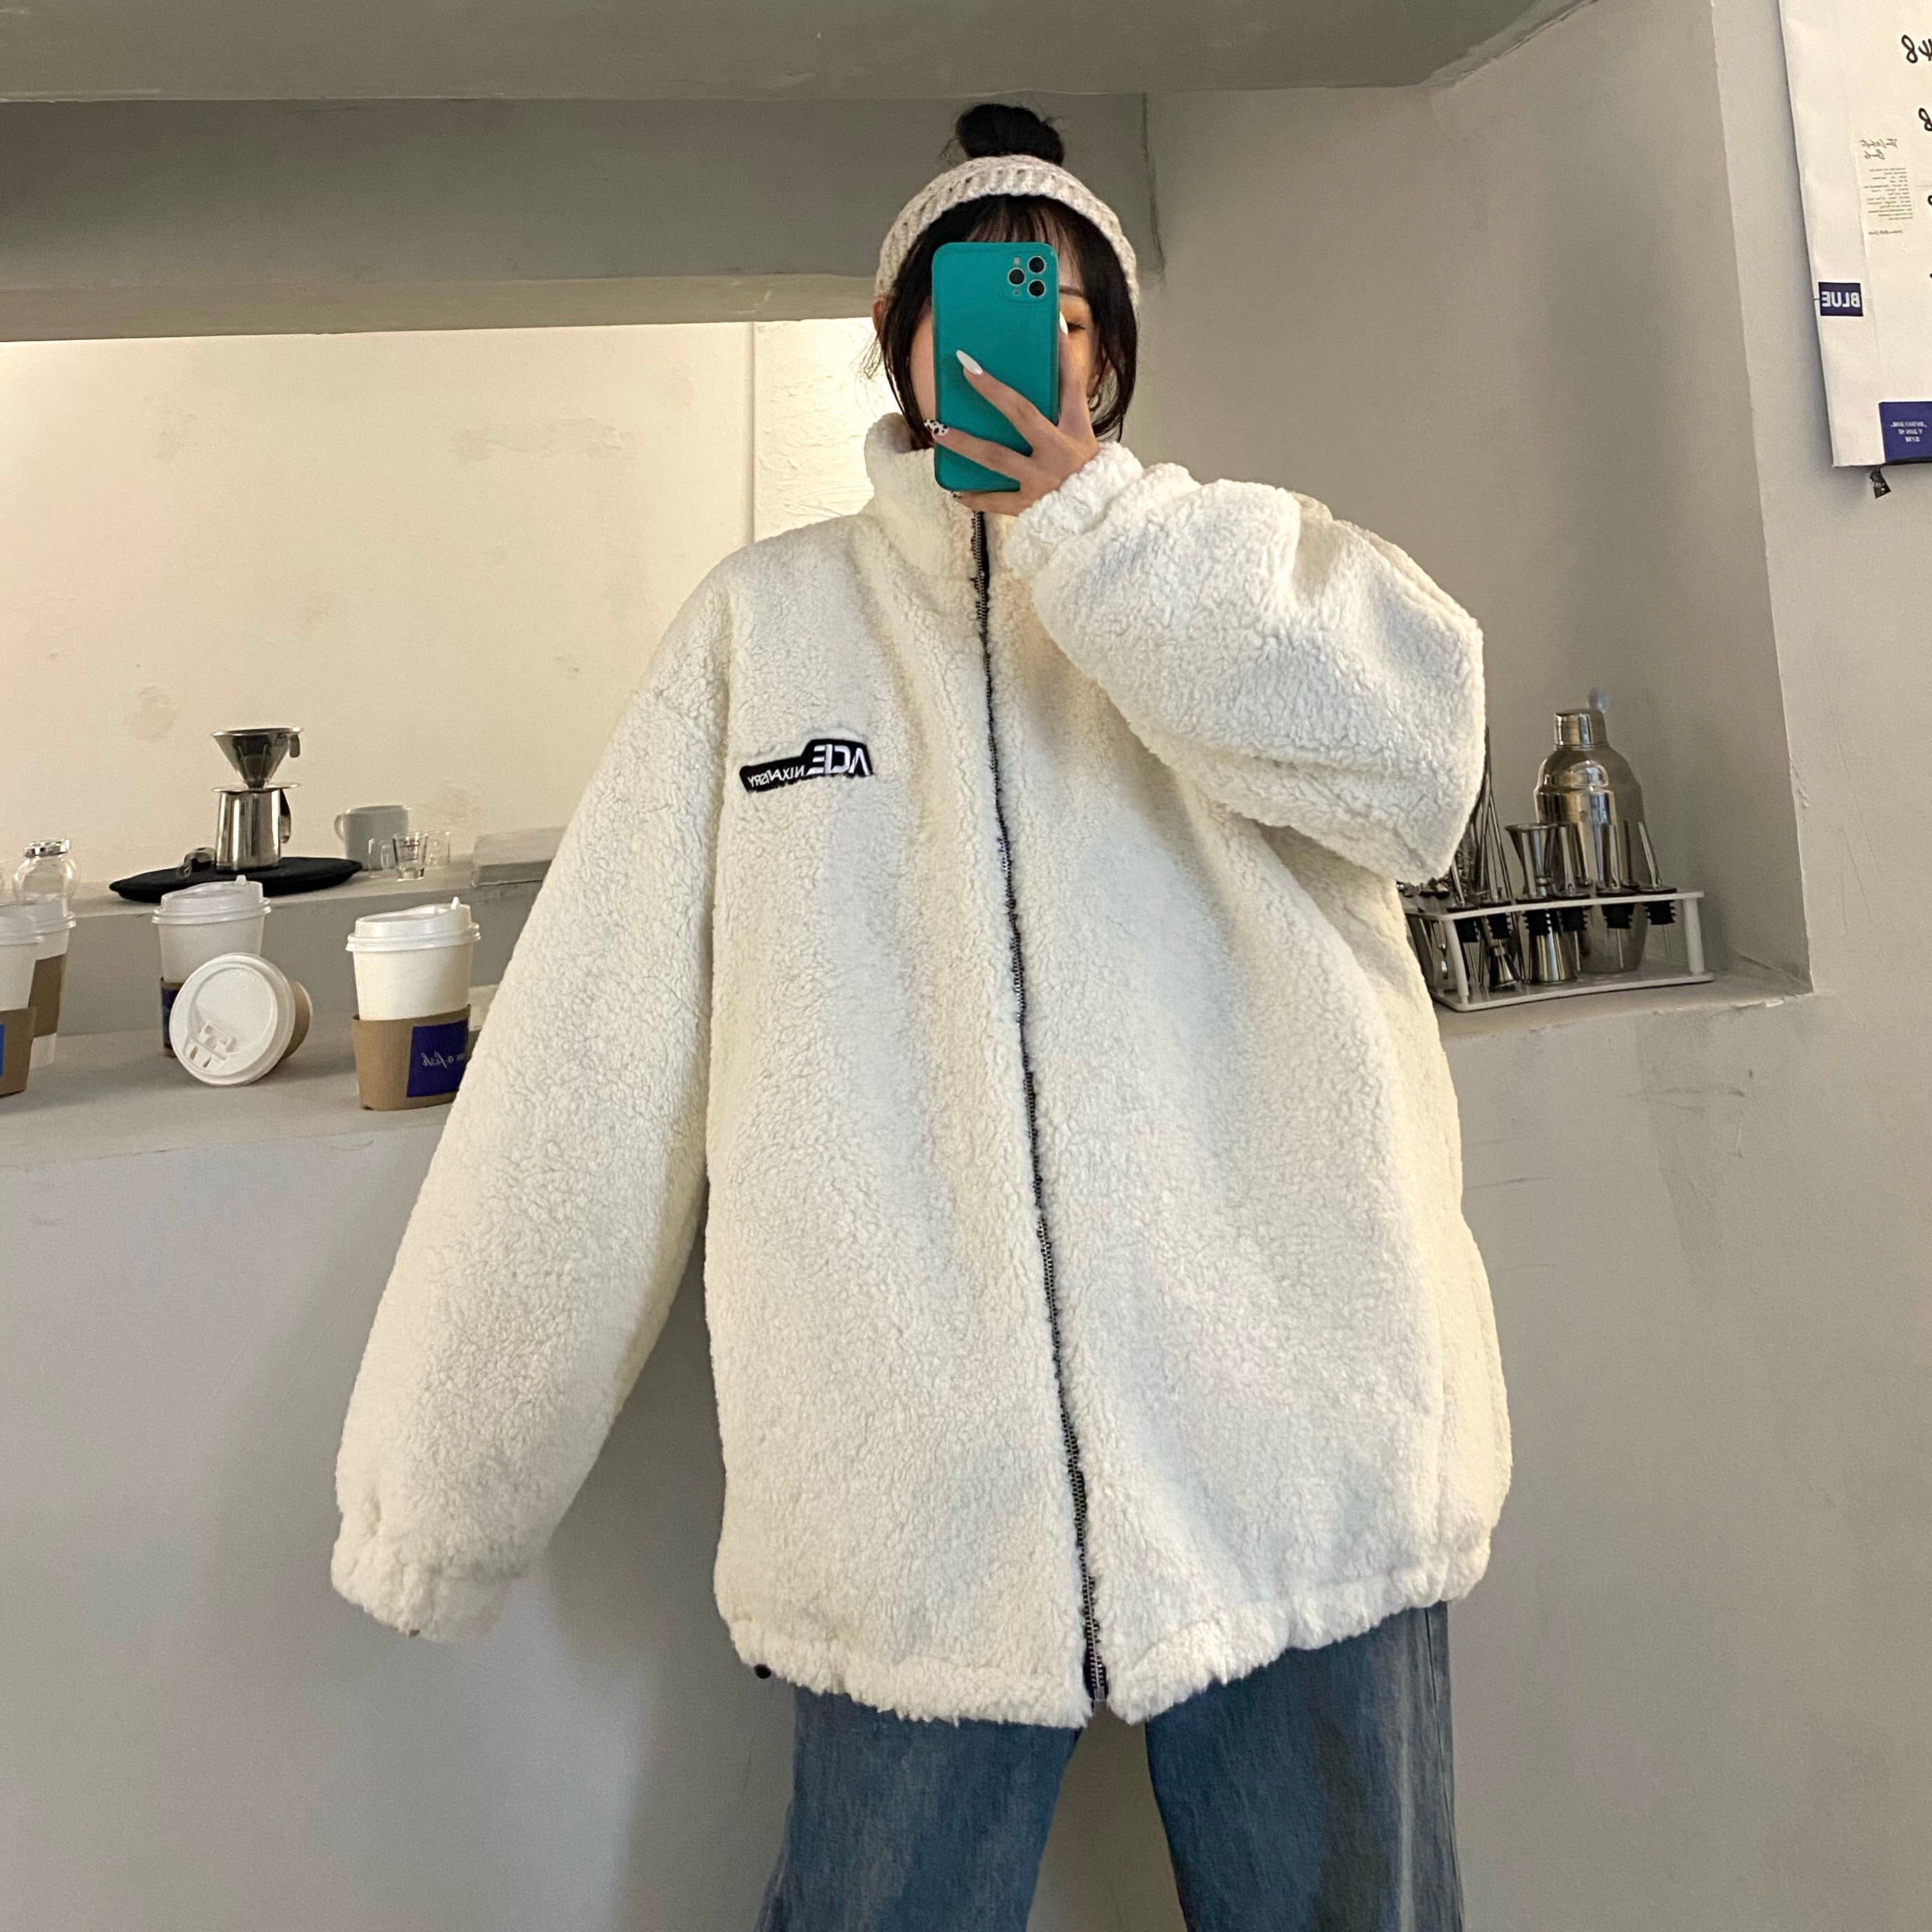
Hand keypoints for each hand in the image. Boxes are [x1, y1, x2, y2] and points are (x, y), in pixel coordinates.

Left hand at [935, 320, 1100, 516]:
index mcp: (1077, 431)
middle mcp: (1059, 452)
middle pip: (1022, 413)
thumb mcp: (1082, 438)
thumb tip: (1045, 368)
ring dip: (964, 442)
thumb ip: (1061, 409)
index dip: (1062, 353)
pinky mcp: (1030, 506)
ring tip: (937, 430)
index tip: (1051, 322)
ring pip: (996, 457)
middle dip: (992, 389)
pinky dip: (976, 497)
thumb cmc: (1086, 475)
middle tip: (965, 367)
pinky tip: (956, 491)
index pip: (1071, 385)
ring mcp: (1042, 480)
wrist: (1097, 518)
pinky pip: (996, 501)